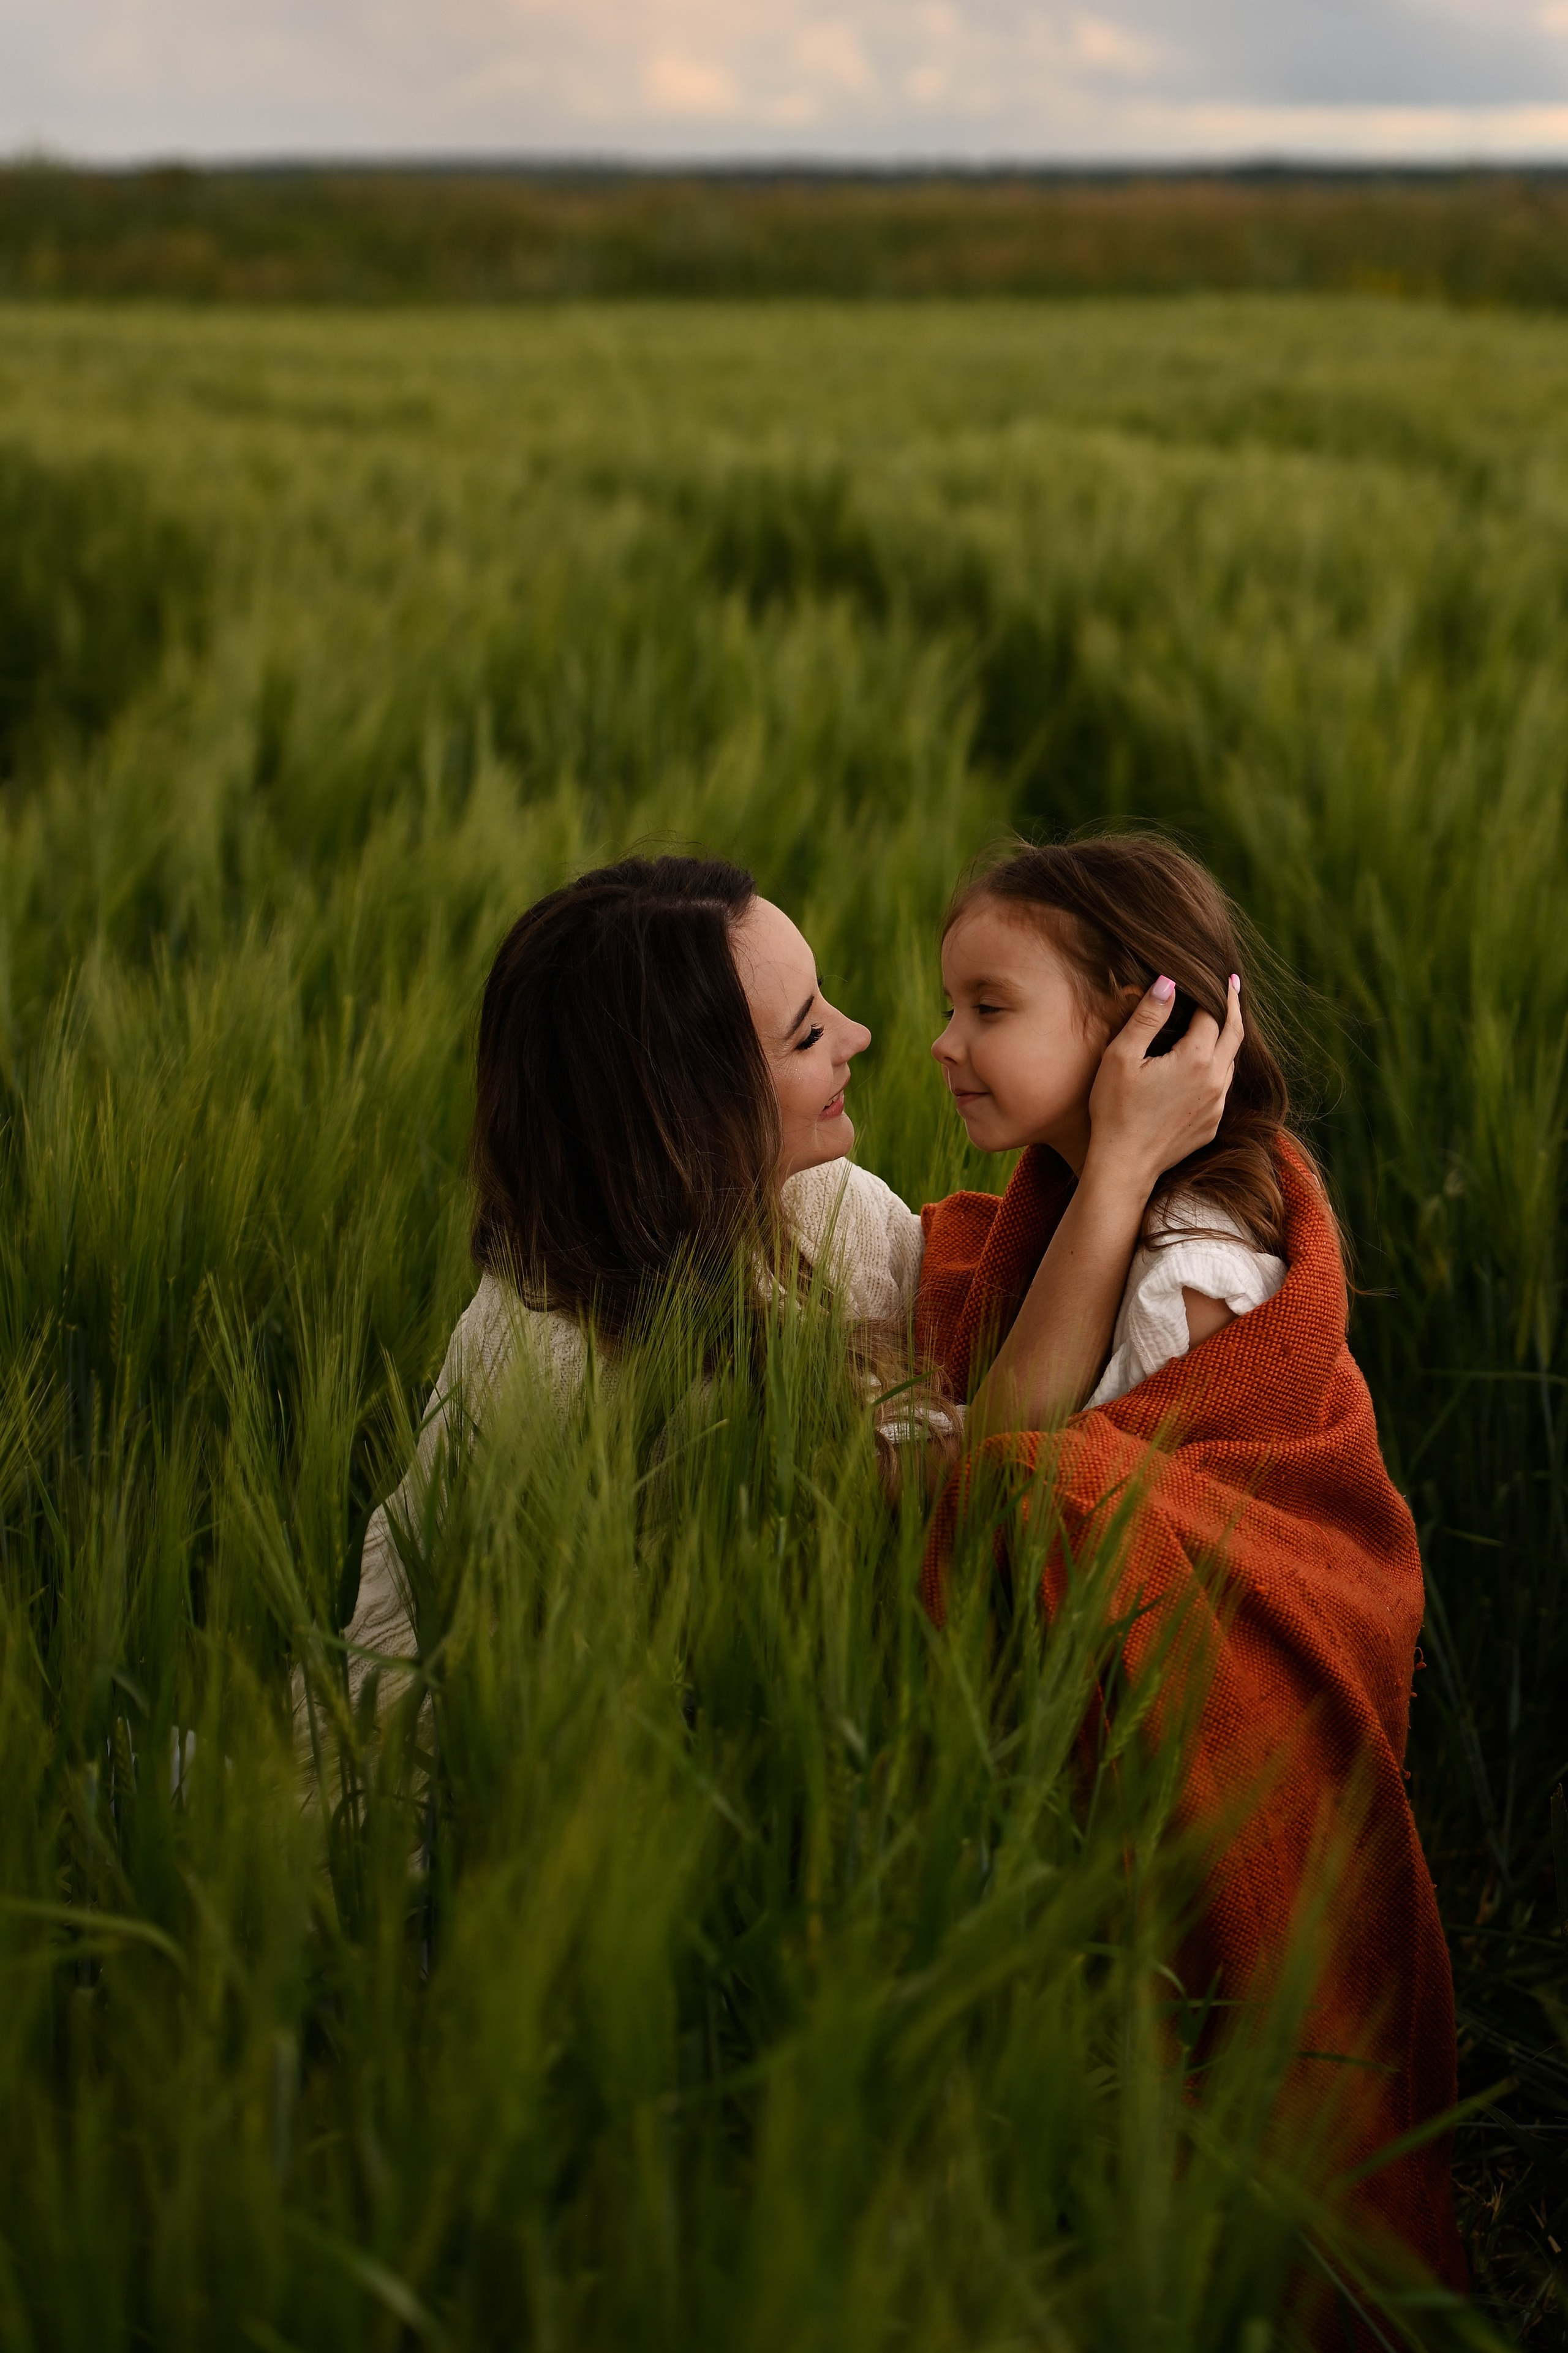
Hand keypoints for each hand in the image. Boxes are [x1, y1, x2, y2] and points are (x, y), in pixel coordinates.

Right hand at [1085, 974, 1242, 1189]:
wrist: (1124, 1166)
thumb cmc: (1115, 1109)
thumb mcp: (1121, 1056)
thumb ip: (1147, 1016)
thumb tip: (1168, 981)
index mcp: (1196, 1059)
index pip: (1214, 1014)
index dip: (1214, 992)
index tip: (1217, 976)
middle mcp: (1216, 1081)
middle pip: (1235, 1033)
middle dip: (1233, 1007)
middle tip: (1232, 986)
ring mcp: (1217, 1106)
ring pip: (1231, 1061)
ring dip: (1226, 1038)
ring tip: (1218, 1021)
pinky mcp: (1211, 1125)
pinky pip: (1222, 1088)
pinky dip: (1218, 1067)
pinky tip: (1203, 1064)